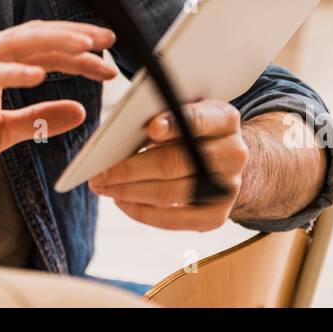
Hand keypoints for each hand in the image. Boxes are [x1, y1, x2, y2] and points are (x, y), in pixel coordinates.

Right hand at [0, 19, 117, 178]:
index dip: (77, 52)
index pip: (44, 50)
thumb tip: (80, 110)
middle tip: (108, 42)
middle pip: (37, 37)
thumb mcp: (2, 131)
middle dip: (75, 37)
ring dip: (54, 44)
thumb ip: (39, 118)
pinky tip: (40, 75)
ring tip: (85, 49)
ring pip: (17, 44)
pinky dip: (14, 71)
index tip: (108, 61)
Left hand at [89, 99, 247, 230]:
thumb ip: (163, 116)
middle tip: (99, 172)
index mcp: (224, 119)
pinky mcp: (216, 216)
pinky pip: (174, 220)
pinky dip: (143, 212)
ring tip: (102, 186)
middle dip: (131, 168)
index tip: (151, 128)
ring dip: (129, 191)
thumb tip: (129, 134)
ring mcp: (227, 188)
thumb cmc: (190, 129)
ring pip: (170, 192)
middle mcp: (233, 154)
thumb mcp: (184, 110)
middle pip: (176, 162)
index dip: (174, 124)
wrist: (222, 158)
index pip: (198, 120)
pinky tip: (121, 201)